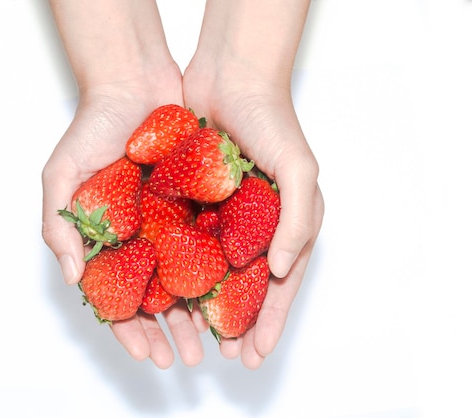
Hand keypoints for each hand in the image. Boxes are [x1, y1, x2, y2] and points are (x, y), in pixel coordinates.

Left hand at [183, 24, 323, 367]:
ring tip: (198, 336)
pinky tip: (172, 292)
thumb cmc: (273, 120)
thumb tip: (282, 272)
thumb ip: (299, 221)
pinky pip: (190, 242)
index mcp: (287, 222)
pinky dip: (184, 269)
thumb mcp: (299, 170)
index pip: (281, 283)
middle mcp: (257, 223)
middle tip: (226, 357)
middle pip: (249, 285)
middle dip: (241, 323)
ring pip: (218, 271)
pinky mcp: (197, 201)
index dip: (272, 321)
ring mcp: (226, 214)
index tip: (256, 354)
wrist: (230, 76)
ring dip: (210, 305)